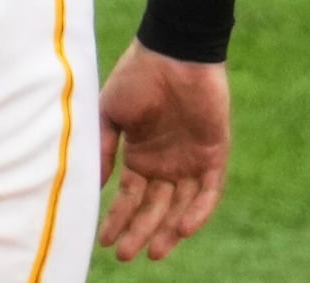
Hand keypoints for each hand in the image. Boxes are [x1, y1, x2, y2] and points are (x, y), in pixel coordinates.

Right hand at [98, 38, 231, 260]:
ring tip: (153, 253)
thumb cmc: (134, 77)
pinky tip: (182, 229)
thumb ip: (104, 149)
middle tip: (125, 256)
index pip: (129, 196)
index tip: (104, 241)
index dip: (118, 218)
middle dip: (139, 232)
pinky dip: (198, 211)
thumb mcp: (110, 114)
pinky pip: (209, 191)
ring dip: (167, 230)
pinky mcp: (214, 155)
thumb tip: (95, 185)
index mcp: (139, 155)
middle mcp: (165, 163)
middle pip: (153, 207)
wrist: (171, 54)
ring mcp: (190, 160)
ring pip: (180, 206)